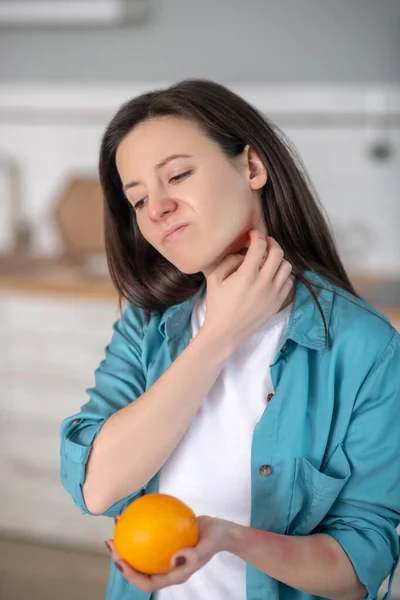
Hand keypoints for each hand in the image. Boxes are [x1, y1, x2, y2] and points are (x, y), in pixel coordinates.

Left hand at [105, 516, 231, 592]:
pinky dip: (141, 524)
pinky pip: (150, 534)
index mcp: (174, 574)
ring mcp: (165, 553)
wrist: (222, 530)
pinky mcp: (167, 540)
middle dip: (122, 559)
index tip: (120, 561)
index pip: (148, 582)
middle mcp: (166, 566)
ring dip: (127, 540)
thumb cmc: (215, 539)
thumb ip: (194, 555)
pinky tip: (135, 511)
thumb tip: (175, 558)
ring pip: (142, 551)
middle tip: (111, 542)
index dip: (131, 576)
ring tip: (117, 524)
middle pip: (139, 568)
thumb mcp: (208, 547)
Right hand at [202, 231, 292, 349]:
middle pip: (278, 253)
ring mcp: (274, 294)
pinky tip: (273, 276)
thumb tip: (244, 252)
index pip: (259, 246)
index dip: (257, 235)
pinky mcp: (278, 303)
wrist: (225, 332)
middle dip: (271, 243)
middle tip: (265, 244)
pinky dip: (283, 275)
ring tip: (269, 261)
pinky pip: (289, 282)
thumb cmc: (217, 304)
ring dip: (279, 259)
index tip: (253, 235)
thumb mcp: (215, 278)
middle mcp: (264, 283)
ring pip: (287, 266)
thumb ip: (229, 260)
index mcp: (247, 275)